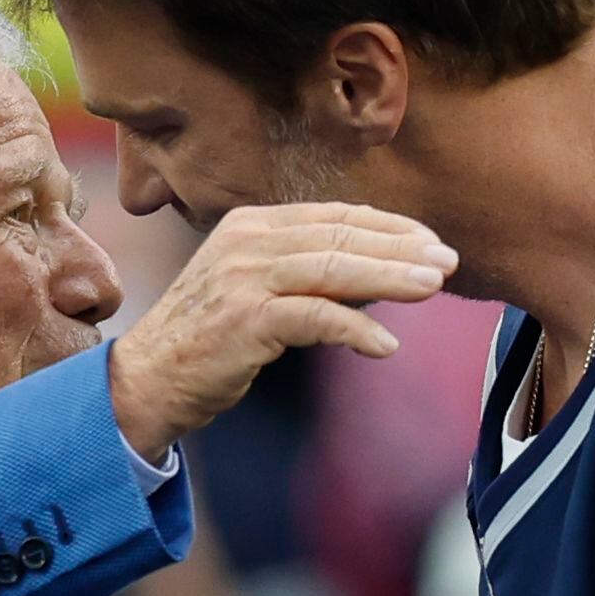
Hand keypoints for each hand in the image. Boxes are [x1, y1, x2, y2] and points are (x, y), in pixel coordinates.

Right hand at [108, 204, 456, 458]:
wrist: (146, 379)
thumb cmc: (206, 339)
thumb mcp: (256, 290)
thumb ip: (306, 276)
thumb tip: (377, 279)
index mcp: (253, 225)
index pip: (335, 216)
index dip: (389, 227)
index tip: (431, 241)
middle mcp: (248, 241)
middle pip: (342, 237)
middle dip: (402, 249)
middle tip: (448, 261)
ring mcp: (244, 278)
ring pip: (335, 270)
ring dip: (391, 279)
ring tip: (434, 287)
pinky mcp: (245, 320)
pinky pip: (315, 318)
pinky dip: (354, 331)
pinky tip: (385, 347)